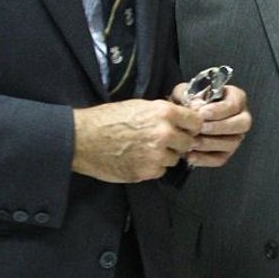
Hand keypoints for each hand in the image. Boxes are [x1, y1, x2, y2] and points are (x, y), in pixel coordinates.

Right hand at [72, 98, 204, 182]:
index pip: (196, 122)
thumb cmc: (105, 120)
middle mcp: (164, 134)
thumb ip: (162, 113)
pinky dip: (153, 166)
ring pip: (175, 158)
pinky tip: (138, 158)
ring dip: (165, 156)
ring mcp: (157, 155)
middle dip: (178, 142)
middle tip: (163, 140)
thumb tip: (179, 118)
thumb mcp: (138, 105)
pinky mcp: (148, 172)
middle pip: (188, 142)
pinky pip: (160, 170)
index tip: (185, 128)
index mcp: (164, 113)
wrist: (83, 139)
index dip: (190, 126)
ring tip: (145, 149)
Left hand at [171, 82, 251, 169]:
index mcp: (235, 98)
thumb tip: (197, 106)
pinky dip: (205, 159)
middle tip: (200, 128)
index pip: (234, 105)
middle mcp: (240, 118)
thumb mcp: (186, 91)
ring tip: (192, 141)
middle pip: (241, 124)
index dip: (219, 110)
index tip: (202, 113)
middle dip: (219, 127)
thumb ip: (191, 96)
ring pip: (231, 143)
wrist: (180, 119)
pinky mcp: (226, 153)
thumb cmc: (188, 102)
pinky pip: (220, 159)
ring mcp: (235, 137)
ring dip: (210, 143)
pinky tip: (190, 155)